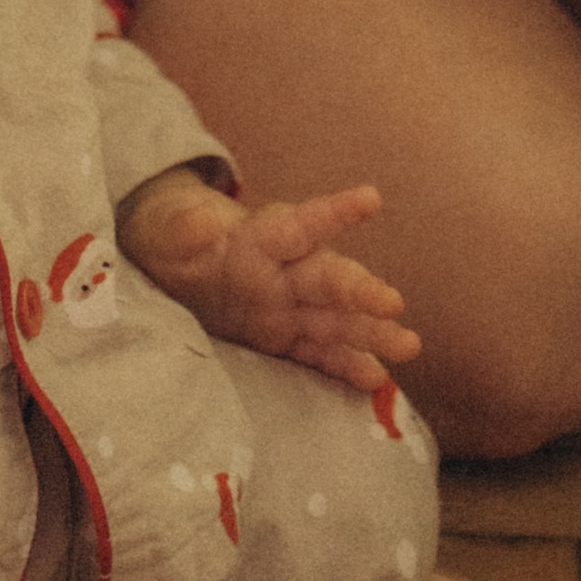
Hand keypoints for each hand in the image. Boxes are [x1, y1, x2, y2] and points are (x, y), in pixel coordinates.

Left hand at [117, 169, 422, 393]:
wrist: (181, 270)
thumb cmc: (178, 242)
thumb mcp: (170, 232)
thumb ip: (184, 229)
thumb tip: (196, 221)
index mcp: (261, 239)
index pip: (299, 225)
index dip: (333, 213)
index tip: (370, 199)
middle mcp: (287, 272)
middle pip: (327, 279)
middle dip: (360, 290)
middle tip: (392, 302)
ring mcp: (292, 309)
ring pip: (337, 320)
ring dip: (372, 333)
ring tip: (410, 345)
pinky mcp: (287, 341)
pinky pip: (321, 355)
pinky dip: (348, 367)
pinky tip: (378, 381)